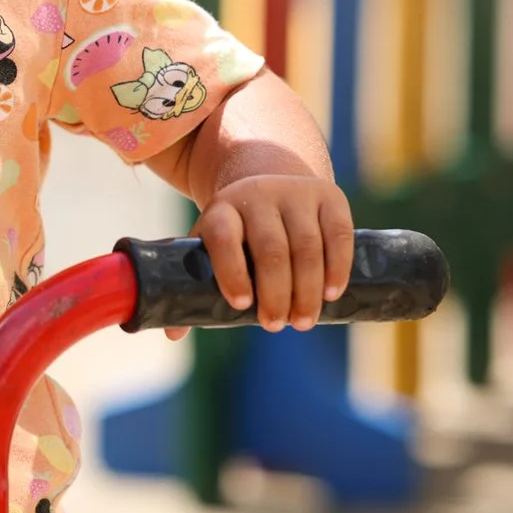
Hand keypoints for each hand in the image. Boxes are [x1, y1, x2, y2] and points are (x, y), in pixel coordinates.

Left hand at [175, 171, 355, 337]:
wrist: (273, 179)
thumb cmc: (239, 230)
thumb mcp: (212, 244)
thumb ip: (195, 284)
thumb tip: (173, 334)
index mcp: (223, 209)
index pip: (223, 237)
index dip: (231, 271)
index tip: (241, 305)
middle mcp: (258, 196)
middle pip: (271, 248)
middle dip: (275, 292)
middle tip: (276, 325)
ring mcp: (297, 194)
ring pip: (307, 245)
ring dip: (307, 289)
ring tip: (303, 321)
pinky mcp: (330, 198)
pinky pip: (339, 235)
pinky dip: (337, 268)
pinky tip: (331, 294)